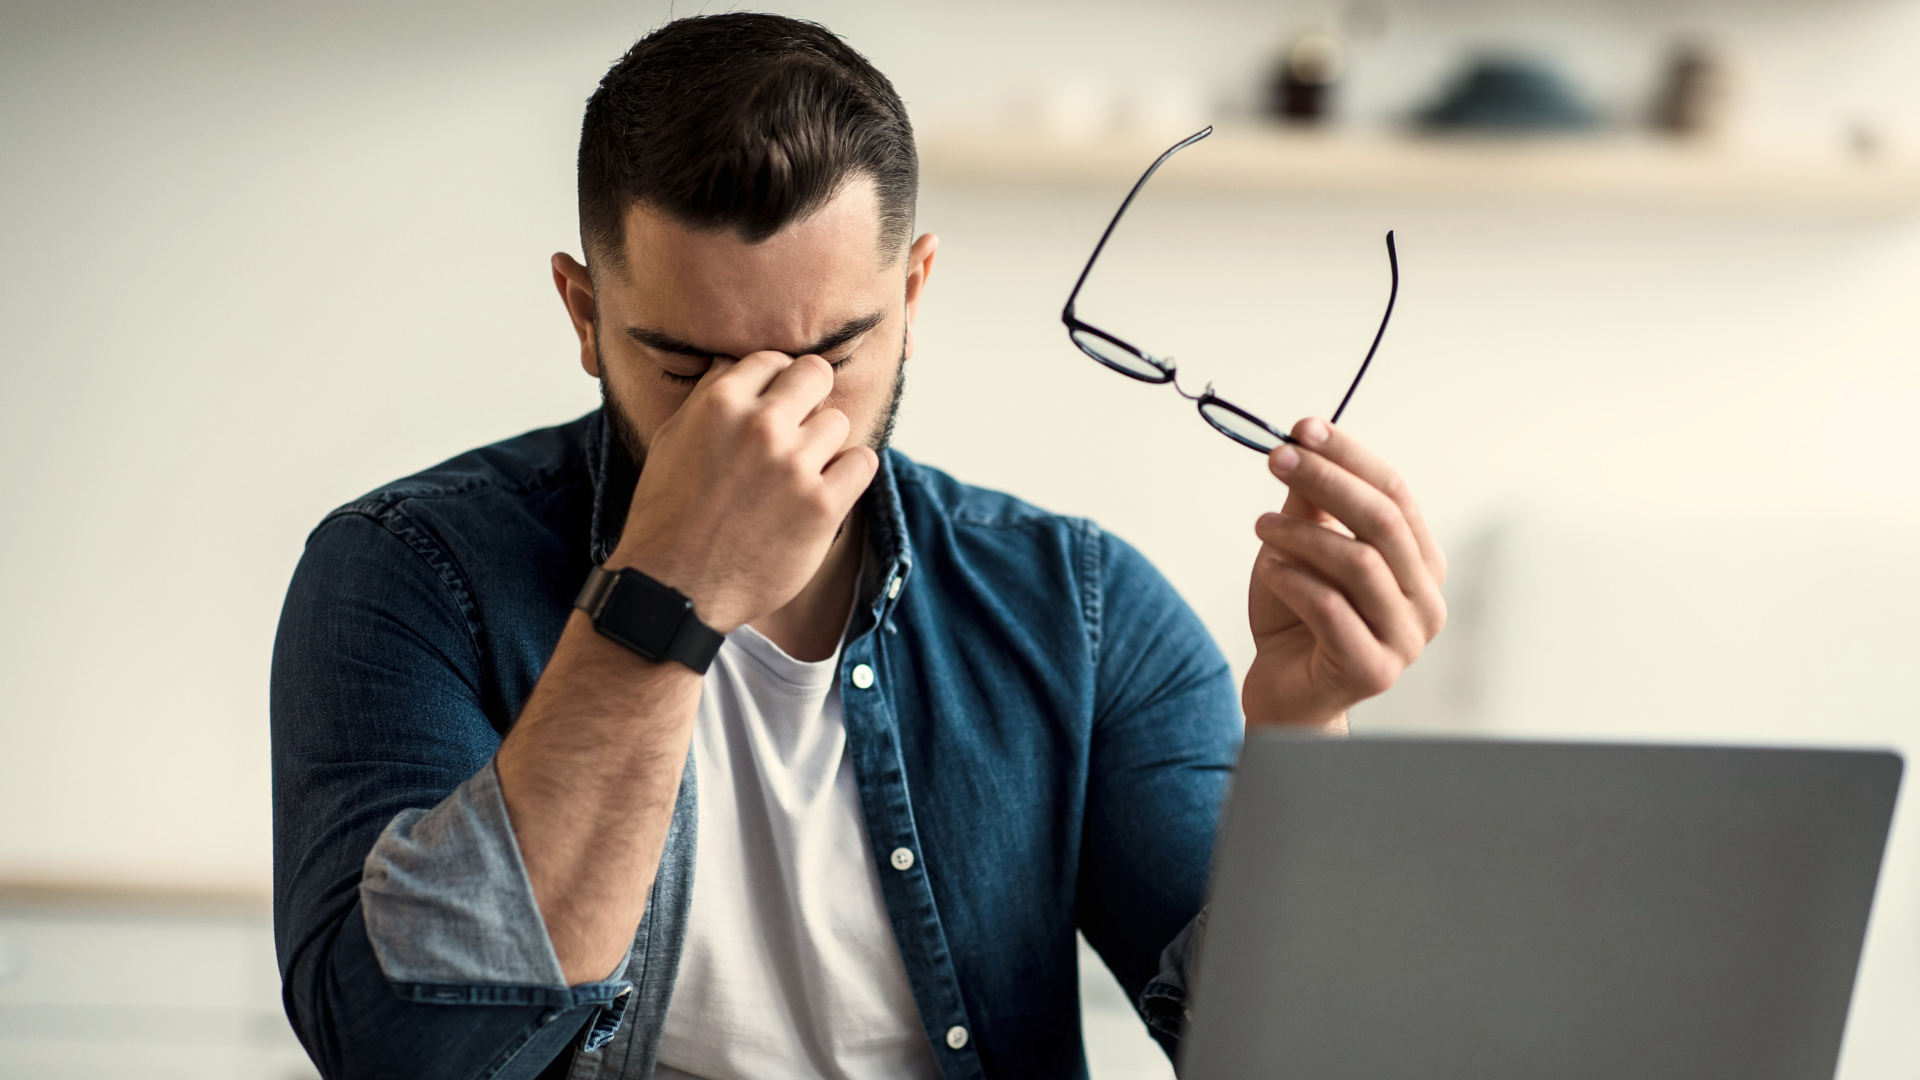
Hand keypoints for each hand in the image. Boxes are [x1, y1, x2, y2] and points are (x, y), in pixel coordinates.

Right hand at [609, 351, 877, 631]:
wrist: (673, 588)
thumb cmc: (667, 515)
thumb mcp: (672, 440)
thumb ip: (708, 397)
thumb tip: (733, 362)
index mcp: (720, 403)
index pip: (773, 360)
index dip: (776, 382)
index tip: (775, 405)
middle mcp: (760, 427)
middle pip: (816, 375)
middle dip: (809, 399)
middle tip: (797, 430)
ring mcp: (794, 466)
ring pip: (839, 422)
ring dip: (825, 444)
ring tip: (801, 473)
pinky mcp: (821, 506)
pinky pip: (863, 462)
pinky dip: (849, 474)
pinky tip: (826, 489)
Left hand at [1243, 417, 1446, 731]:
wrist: (1284, 692)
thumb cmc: (1298, 618)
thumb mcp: (1303, 550)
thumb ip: (1313, 505)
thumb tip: (1304, 442)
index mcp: (1420, 562)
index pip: (1395, 493)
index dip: (1350, 456)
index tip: (1303, 428)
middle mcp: (1425, 599)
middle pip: (1382, 522)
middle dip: (1327, 481)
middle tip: (1278, 458)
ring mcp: (1406, 639)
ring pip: (1358, 564)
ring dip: (1301, 535)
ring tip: (1260, 527)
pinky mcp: (1374, 670)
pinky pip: (1331, 608)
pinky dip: (1294, 580)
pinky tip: (1269, 570)